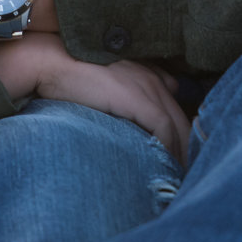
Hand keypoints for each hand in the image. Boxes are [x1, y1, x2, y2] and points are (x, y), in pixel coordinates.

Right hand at [0, 34, 189, 164]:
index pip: (176, 110)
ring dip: (179, 154)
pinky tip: (162, 167)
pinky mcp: (139, 99)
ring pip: (178, 127)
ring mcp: (149, 88)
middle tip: (185, 176)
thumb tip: (130, 124)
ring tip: (177, 178)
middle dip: (187, 149)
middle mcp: (155, 81)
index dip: (181, 136)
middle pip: (183, 120)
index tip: (178, 159)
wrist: (53, 62)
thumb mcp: (104, 86)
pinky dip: (166, 149)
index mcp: (149, 76)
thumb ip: (121, 99)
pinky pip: (164, 129)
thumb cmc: (71, 76)